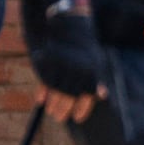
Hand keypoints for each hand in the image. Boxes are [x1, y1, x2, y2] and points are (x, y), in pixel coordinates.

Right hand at [26, 2, 109, 116]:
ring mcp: (62, 67)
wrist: (70, 26)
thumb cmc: (83, 46)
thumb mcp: (94, 60)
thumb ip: (96, 78)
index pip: (87, 97)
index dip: (82, 109)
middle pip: (69, 97)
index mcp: (91, 72)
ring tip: (51, 110)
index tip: (76, 118)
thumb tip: (102, 95)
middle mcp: (77, 71)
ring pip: (56, 92)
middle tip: (59, 117)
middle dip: (63, 110)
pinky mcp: (48, 63)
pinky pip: (44, 82)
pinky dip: (42, 92)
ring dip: (53, 104)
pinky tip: (41, 99)